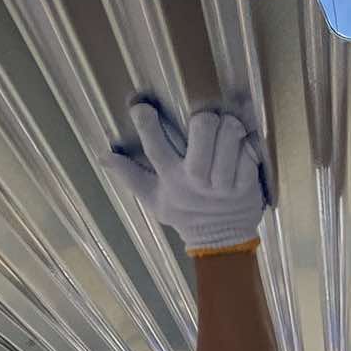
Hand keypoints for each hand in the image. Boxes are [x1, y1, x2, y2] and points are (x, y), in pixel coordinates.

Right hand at [105, 102, 267, 255]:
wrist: (219, 242)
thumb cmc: (185, 214)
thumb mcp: (153, 198)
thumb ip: (130, 176)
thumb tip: (101, 156)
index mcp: (170, 180)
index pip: (154, 149)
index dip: (147, 125)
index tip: (141, 108)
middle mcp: (196, 180)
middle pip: (202, 129)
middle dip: (204, 118)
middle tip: (206, 120)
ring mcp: (223, 183)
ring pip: (230, 135)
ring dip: (230, 125)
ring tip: (228, 127)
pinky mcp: (246, 185)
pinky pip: (249, 152)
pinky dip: (248, 144)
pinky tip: (245, 145)